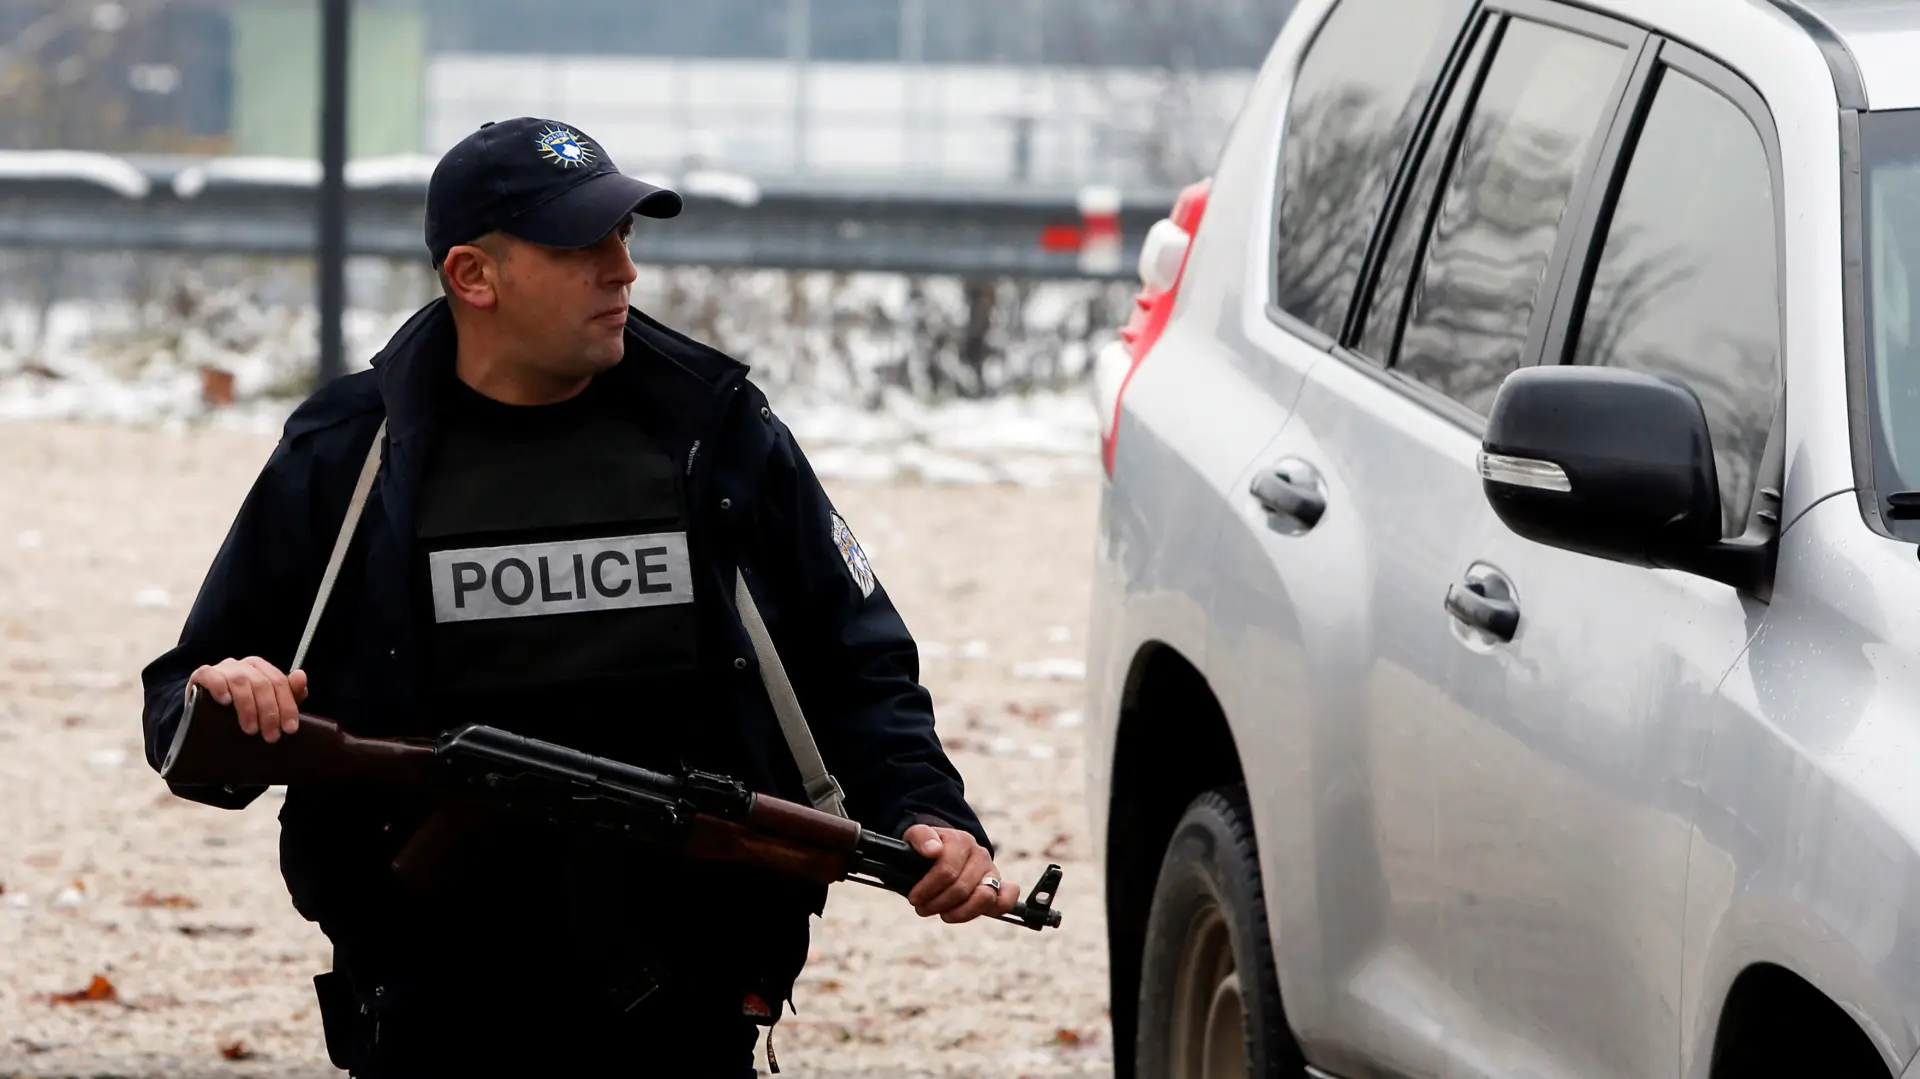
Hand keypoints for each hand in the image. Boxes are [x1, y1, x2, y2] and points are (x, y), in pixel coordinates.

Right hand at [187, 657, 308, 743]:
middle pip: (262, 683)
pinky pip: (210, 675)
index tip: (290, 729)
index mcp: (261, 668)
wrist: (206, 713)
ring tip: (251, 729)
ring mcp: (222, 668)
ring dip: (248, 707)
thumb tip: (301, 675)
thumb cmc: (242, 708)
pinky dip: (219, 687)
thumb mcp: (268, 704)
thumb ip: (290, 693)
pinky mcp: (202, 675)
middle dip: (269, 712)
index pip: (279, 682)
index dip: (287, 706)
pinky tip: (225, 702)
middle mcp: (243, 665)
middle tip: (271, 736)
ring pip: (240, 681)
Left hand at [903, 824, 1019, 923]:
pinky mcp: (998, 888)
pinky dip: (995, 909)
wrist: (943, 849)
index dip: (927, 888)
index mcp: (961, 841)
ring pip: (984, 898)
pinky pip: (1007, 900)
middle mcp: (980, 855)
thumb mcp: (916, 836)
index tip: (914, 898)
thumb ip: (921, 837)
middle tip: (922, 908)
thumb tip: (933, 850)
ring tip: (944, 914)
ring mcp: (991, 871)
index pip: (947, 870)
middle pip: (961, 888)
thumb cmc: (928, 847)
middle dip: (938, 903)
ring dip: (960, 912)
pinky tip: (972, 912)